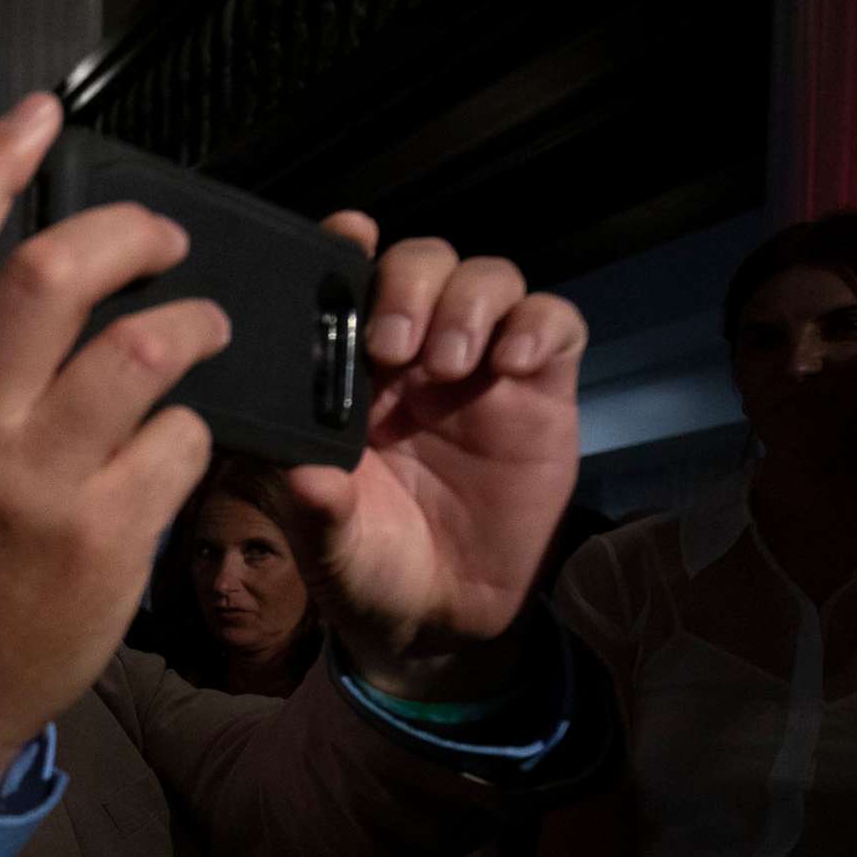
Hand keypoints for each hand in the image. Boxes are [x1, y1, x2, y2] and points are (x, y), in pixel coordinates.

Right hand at [0, 91, 230, 803]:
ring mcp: (31, 481)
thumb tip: (54, 266)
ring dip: (195, 325)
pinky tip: (183, 446)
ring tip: (205, 333)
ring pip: (142, 348)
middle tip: (170, 243)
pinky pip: (182, 441)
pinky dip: (196, 432)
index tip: (44, 114)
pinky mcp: (100, 533)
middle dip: (131, 235)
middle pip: (52, 273)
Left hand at [277, 220, 589, 698]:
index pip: (349, 286)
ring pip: (488, 279)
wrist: (437, 621)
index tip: (348, 236)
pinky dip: (538, 325)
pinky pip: (554, 324)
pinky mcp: (540, 391)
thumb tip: (302, 473)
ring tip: (450, 365)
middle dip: (410, 285)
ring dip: (468, 304)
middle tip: (395, 348)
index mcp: (347, 374)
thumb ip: (315, 507)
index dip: (347, 250)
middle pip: (423, 265)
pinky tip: (512, 364)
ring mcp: (480, 368)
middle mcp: (412, 358)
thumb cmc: (366, 566)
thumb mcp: (328, 545)